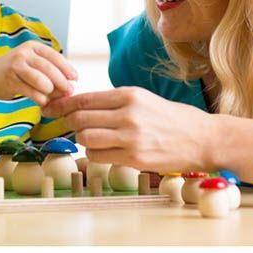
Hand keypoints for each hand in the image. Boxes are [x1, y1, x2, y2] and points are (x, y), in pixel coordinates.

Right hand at [0, 41, 76, 105]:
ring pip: (39, 79)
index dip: (67, 68)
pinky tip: (43, 101)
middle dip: (61, 81)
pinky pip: (30, 91)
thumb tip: (70, 87)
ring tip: (53, 95)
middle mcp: (24, 53)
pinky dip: (40, 98)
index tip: (75, 78)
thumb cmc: (18, 71)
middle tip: (68, 90)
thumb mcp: (34, 64)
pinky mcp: (10, 80)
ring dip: (50, 90)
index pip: (54, 56)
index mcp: (33, 47)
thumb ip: (51, 72)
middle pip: (48, 67)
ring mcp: (15, 66)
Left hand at [42, 87, 220, 172]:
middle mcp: (128, 114)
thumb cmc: (173, 119)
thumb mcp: (144, 100)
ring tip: (93, 139)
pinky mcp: (134, 158)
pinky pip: (98, 156)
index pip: (84, 98)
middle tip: (70, 125)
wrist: (203, 139)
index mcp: (130, 95)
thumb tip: (81, 105)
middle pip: (80, 118)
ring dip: (83, 140)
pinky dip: (95, 154)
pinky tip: (105, 150)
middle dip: (70, 123)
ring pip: (85, 138)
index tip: (50, 107)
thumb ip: (115, 102)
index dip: (62, 104)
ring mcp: (131, 137)